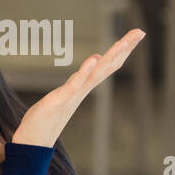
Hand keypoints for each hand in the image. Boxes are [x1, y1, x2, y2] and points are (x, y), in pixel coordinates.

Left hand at [11, 28, 145, 147]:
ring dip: (110, 57)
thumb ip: (79, 79)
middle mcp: (82, 90)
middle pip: (107, 66)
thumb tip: (96, 59)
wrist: (33, 142)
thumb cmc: (46, 119)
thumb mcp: (64, 93)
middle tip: (140, 32)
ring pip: (96, 74)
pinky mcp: (61, 100)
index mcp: (83, 87)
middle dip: (124, 48)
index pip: (107, 65)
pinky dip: (85, 71)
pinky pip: (76, 84)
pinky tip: (95, 58)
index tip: (137, 34)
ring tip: (124, 42)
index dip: (122, 49)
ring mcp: (73, 95)